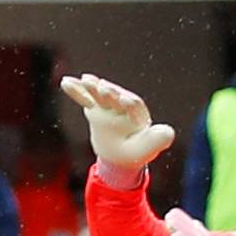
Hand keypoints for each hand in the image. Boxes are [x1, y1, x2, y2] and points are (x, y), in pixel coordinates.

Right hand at [59, 73, 175, 171]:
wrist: (118, 155)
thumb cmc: (134, 153)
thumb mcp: (145, 150)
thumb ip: (156, 140)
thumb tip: (169, 132)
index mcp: (139, 115)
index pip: (135, 107)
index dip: (130, 104)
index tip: (125, 100)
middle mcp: (124, 106)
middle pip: (116, 98)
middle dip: (110, 93)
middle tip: (104, 88)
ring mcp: (108, 106)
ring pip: (99, 96)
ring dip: (92, 88)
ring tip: (86, 80)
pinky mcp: (95, 108)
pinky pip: (84, 99)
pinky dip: (76, 91)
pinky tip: (65, 82)